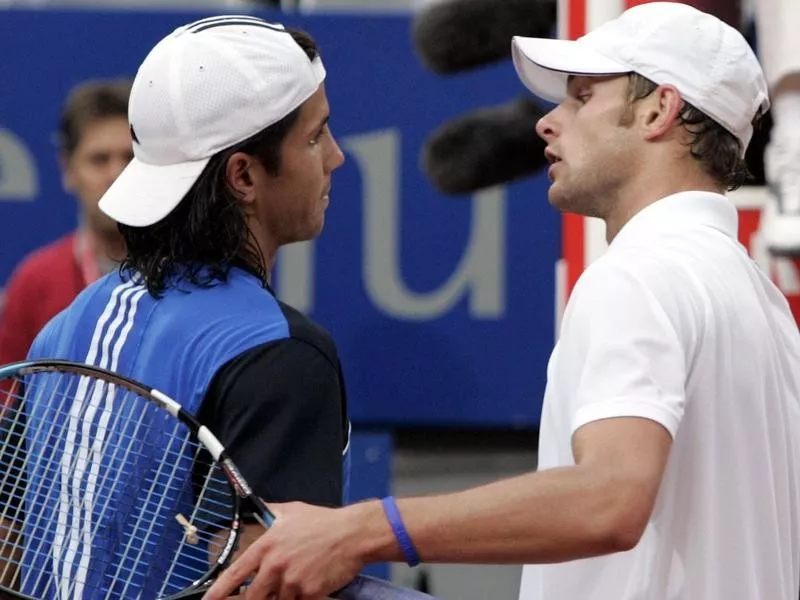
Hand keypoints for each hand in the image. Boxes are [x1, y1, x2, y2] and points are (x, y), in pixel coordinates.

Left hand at [202, 501, 366, 599]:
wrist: (352, 534)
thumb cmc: (324, 522)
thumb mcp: (292, 512)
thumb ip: (271, 514)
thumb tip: (258, 508)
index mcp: (267, 546)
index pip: (235, 573)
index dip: (218, 591)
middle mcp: (275, 565)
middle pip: (253, 596)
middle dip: (257, 597)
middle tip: (267, 591)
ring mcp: (291, 581)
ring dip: (285, 595)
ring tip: (299, 578)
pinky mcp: (308, 593)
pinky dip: (303, 597)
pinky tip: (312, 582)